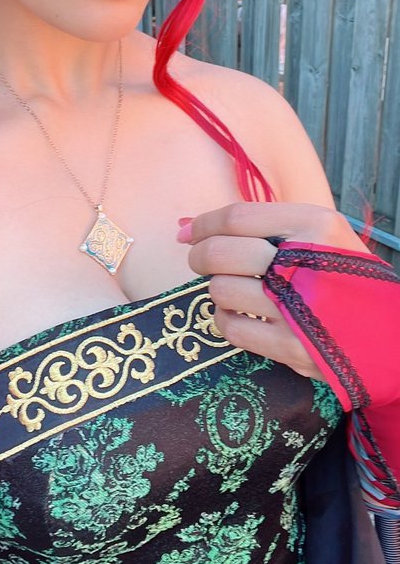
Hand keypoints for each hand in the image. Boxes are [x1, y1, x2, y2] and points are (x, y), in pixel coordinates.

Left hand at [177, 203, 365, 378]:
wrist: (389, 334)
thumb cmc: (343, 277)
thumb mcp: (320, 236)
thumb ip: (261, 226)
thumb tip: (184, 227)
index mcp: (316, 226)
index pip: (237, 217)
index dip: (204, 224)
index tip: (188, 232)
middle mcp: (306, 263)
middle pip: (222, 253)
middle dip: (200, 256)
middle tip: (202, 261)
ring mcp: (298, 308)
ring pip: (220, 290)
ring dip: (217, 290)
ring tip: (234, 289)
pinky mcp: (291, 347)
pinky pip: (231, 327)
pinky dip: (225, 319)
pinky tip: (240, 314)